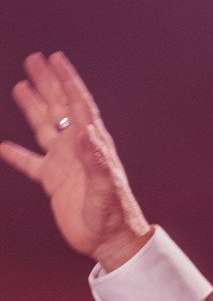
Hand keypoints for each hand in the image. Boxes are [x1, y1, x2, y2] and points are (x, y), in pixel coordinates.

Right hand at [1, 52, 152, 270]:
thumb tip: (85, 131)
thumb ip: (96, 160)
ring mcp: (65, 163)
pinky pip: (31, 163)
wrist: (111, 241)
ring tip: (20, 85)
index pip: (78, 105)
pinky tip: (4, 146)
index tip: (56, 59)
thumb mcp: (105, 188)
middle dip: (47, 83)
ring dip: (33, 106)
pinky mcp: (54, 182)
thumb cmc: (114, 215)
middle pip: (59, 108)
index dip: (68, 81)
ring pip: (44, 128)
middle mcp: (78, 149)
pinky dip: (17, 154)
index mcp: (93, 145)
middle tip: (34, 59)